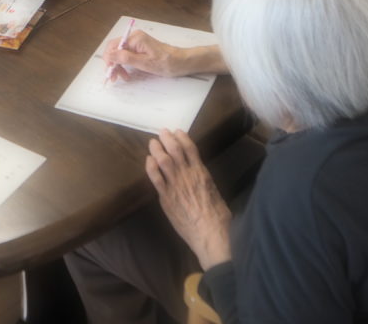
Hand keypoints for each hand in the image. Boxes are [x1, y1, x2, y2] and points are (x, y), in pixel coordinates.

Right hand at [104, 31, 186, 78]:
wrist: (181, 62)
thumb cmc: (166, 63)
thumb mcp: (145, 63)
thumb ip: (126, 58)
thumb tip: (109, 55)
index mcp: (135, 39)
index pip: (113, 46)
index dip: (109, 59)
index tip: (110, 72)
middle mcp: (134, 37)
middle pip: (115, 50)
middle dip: (113, 64)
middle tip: (115, 78)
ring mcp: (137, 42)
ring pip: (120, 53)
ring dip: (118, 65)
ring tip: (123, 77)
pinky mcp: (140, 47)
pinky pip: (127, 54)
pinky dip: (125, 64)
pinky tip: (127, 73)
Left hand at [146, 129, 231, 269]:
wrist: (211, 235)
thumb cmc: (218, 217)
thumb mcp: (214, 193)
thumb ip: (204, 182)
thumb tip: (197, 177)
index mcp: (202, 173)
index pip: (191, 149)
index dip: (182, 138)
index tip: (177, 132)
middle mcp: (187, 175)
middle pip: (175, 151)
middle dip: (167, 139)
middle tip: (162, 132)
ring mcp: (175, 186)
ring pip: (163, 161)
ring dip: (157, 149)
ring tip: (153, 143)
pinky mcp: (166, 198)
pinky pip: (155, 178)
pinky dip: (151, 167)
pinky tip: (149, 160)